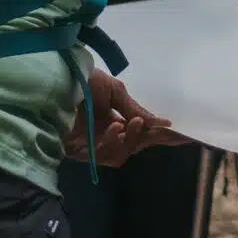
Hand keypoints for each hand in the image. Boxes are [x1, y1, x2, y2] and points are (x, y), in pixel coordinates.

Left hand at [63, 69, 188, 166]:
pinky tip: (115, 128)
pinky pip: (105, 155)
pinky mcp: (82, 152)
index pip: (144, 130)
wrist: (52, 84)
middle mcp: (109, 133)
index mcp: (117, 117)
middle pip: (137, 144)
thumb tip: (163, 123)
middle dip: (152, 139)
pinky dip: (113, 142)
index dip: (163, 134)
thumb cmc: (82, 82)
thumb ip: (134, 108)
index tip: (185, 136)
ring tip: (132, 123)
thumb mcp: (113, 90)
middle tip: (166, 132)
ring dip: (132, 139)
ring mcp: (96, 144)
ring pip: (124, 152)